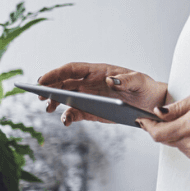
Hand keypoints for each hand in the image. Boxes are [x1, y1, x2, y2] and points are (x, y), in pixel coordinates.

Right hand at [36, 62, 166, 126]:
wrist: (151, 104)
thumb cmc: (144, 86)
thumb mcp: (138, 81)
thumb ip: (126, 80)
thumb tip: (111, 80)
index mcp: (97, 71)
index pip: (71, 69)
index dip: (55, 73)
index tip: (42, 80)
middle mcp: (89, 83)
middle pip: (63, 83)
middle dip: (49, 88)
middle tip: (38, 96)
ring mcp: (89, 97)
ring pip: (65, 98)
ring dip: (54, 102)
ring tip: (48, 109)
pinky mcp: (91, 111)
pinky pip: (74, 113)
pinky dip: (67, 117)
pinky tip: (66, 121)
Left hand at [138, 88, 189, 165]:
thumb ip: (177, 107)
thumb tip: (158, 113)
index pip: (158, 134)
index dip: (147, 127)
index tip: (142, 120)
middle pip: (165, 140)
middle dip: (162, 128)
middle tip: (166, 116)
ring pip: (176, 145)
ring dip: (177, 135)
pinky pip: (188, 151)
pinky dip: (188, 141)